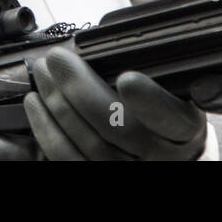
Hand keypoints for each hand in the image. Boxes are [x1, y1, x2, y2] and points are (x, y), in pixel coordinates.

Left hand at [23, 46, 206, 159]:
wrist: (166, 155)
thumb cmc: (165, 114)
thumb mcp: (176, 91)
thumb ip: (154, 71)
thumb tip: (105, 44)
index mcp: (184, 130)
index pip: (170, 118)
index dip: (149, 100)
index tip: (127, 78)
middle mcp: (160, 157)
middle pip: (119, 129)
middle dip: (81, 90)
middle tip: (58, 59)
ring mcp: (129, 172)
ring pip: (89, 146)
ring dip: (58, 105)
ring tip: (43, 74)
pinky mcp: (99, 178)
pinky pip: (68, 160)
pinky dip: (47, 131)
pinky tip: (37, 105)